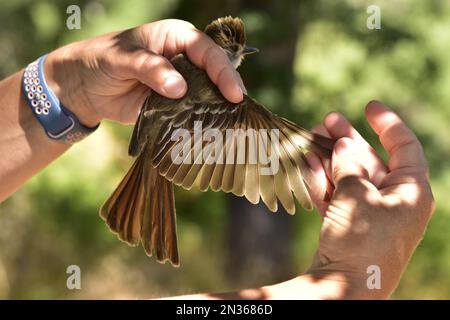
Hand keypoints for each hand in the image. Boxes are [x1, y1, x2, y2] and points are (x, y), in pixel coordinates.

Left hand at [43, 19, 244, 125]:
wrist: (85, 87)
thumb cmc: (102, 60)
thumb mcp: (122, 58)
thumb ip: (150, 68)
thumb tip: (180, 88)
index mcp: (176, 38)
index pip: (206, 51)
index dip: (222, 70)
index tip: (233, 93)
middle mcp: (185, 60)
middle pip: (215, 73)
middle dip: (228, 90)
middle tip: (239, 110)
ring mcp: (182, 84)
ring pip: (208, 94)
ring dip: (218, 109)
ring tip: (232, 124)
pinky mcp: (175, 105)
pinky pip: (192, 113)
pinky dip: (201, 122)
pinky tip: (211, 132)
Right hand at [303, 101, 434, 297]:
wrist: (344, 288)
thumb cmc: (361, 239)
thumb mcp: (356, 194)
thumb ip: (349, 163)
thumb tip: (345, 142)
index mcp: (412, 191)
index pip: (405, 146)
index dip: (387, 122)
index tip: (368, 105)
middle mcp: (396, 201)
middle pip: (372, 159)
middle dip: (348, 139)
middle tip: (326, 121)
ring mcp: (373, 215)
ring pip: (351, 177)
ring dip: (331, 158)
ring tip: (310, 139)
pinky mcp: (352, 227)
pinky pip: (341, 195)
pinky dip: (326, 181)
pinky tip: (308, 164)